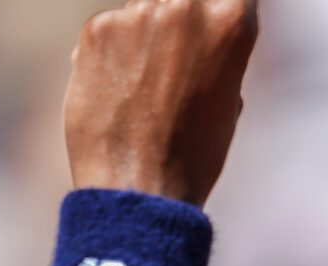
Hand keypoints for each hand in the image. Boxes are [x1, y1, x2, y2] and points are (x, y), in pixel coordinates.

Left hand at [64, 0, 259, 205]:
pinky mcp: (96, 29)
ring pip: (147, 6)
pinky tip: (120, 91)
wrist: (139, 186)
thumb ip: (219, 53)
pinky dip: (115, 51)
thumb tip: (202, 36)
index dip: (224, 9)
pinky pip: (112, 27)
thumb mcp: (229, 97)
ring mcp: (137, 14)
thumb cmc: (194, 153)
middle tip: (176, 62)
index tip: (215, 23)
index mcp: (231, 22)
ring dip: (149, 32)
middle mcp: (186, 6)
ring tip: (148, 83)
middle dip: (183, 20)